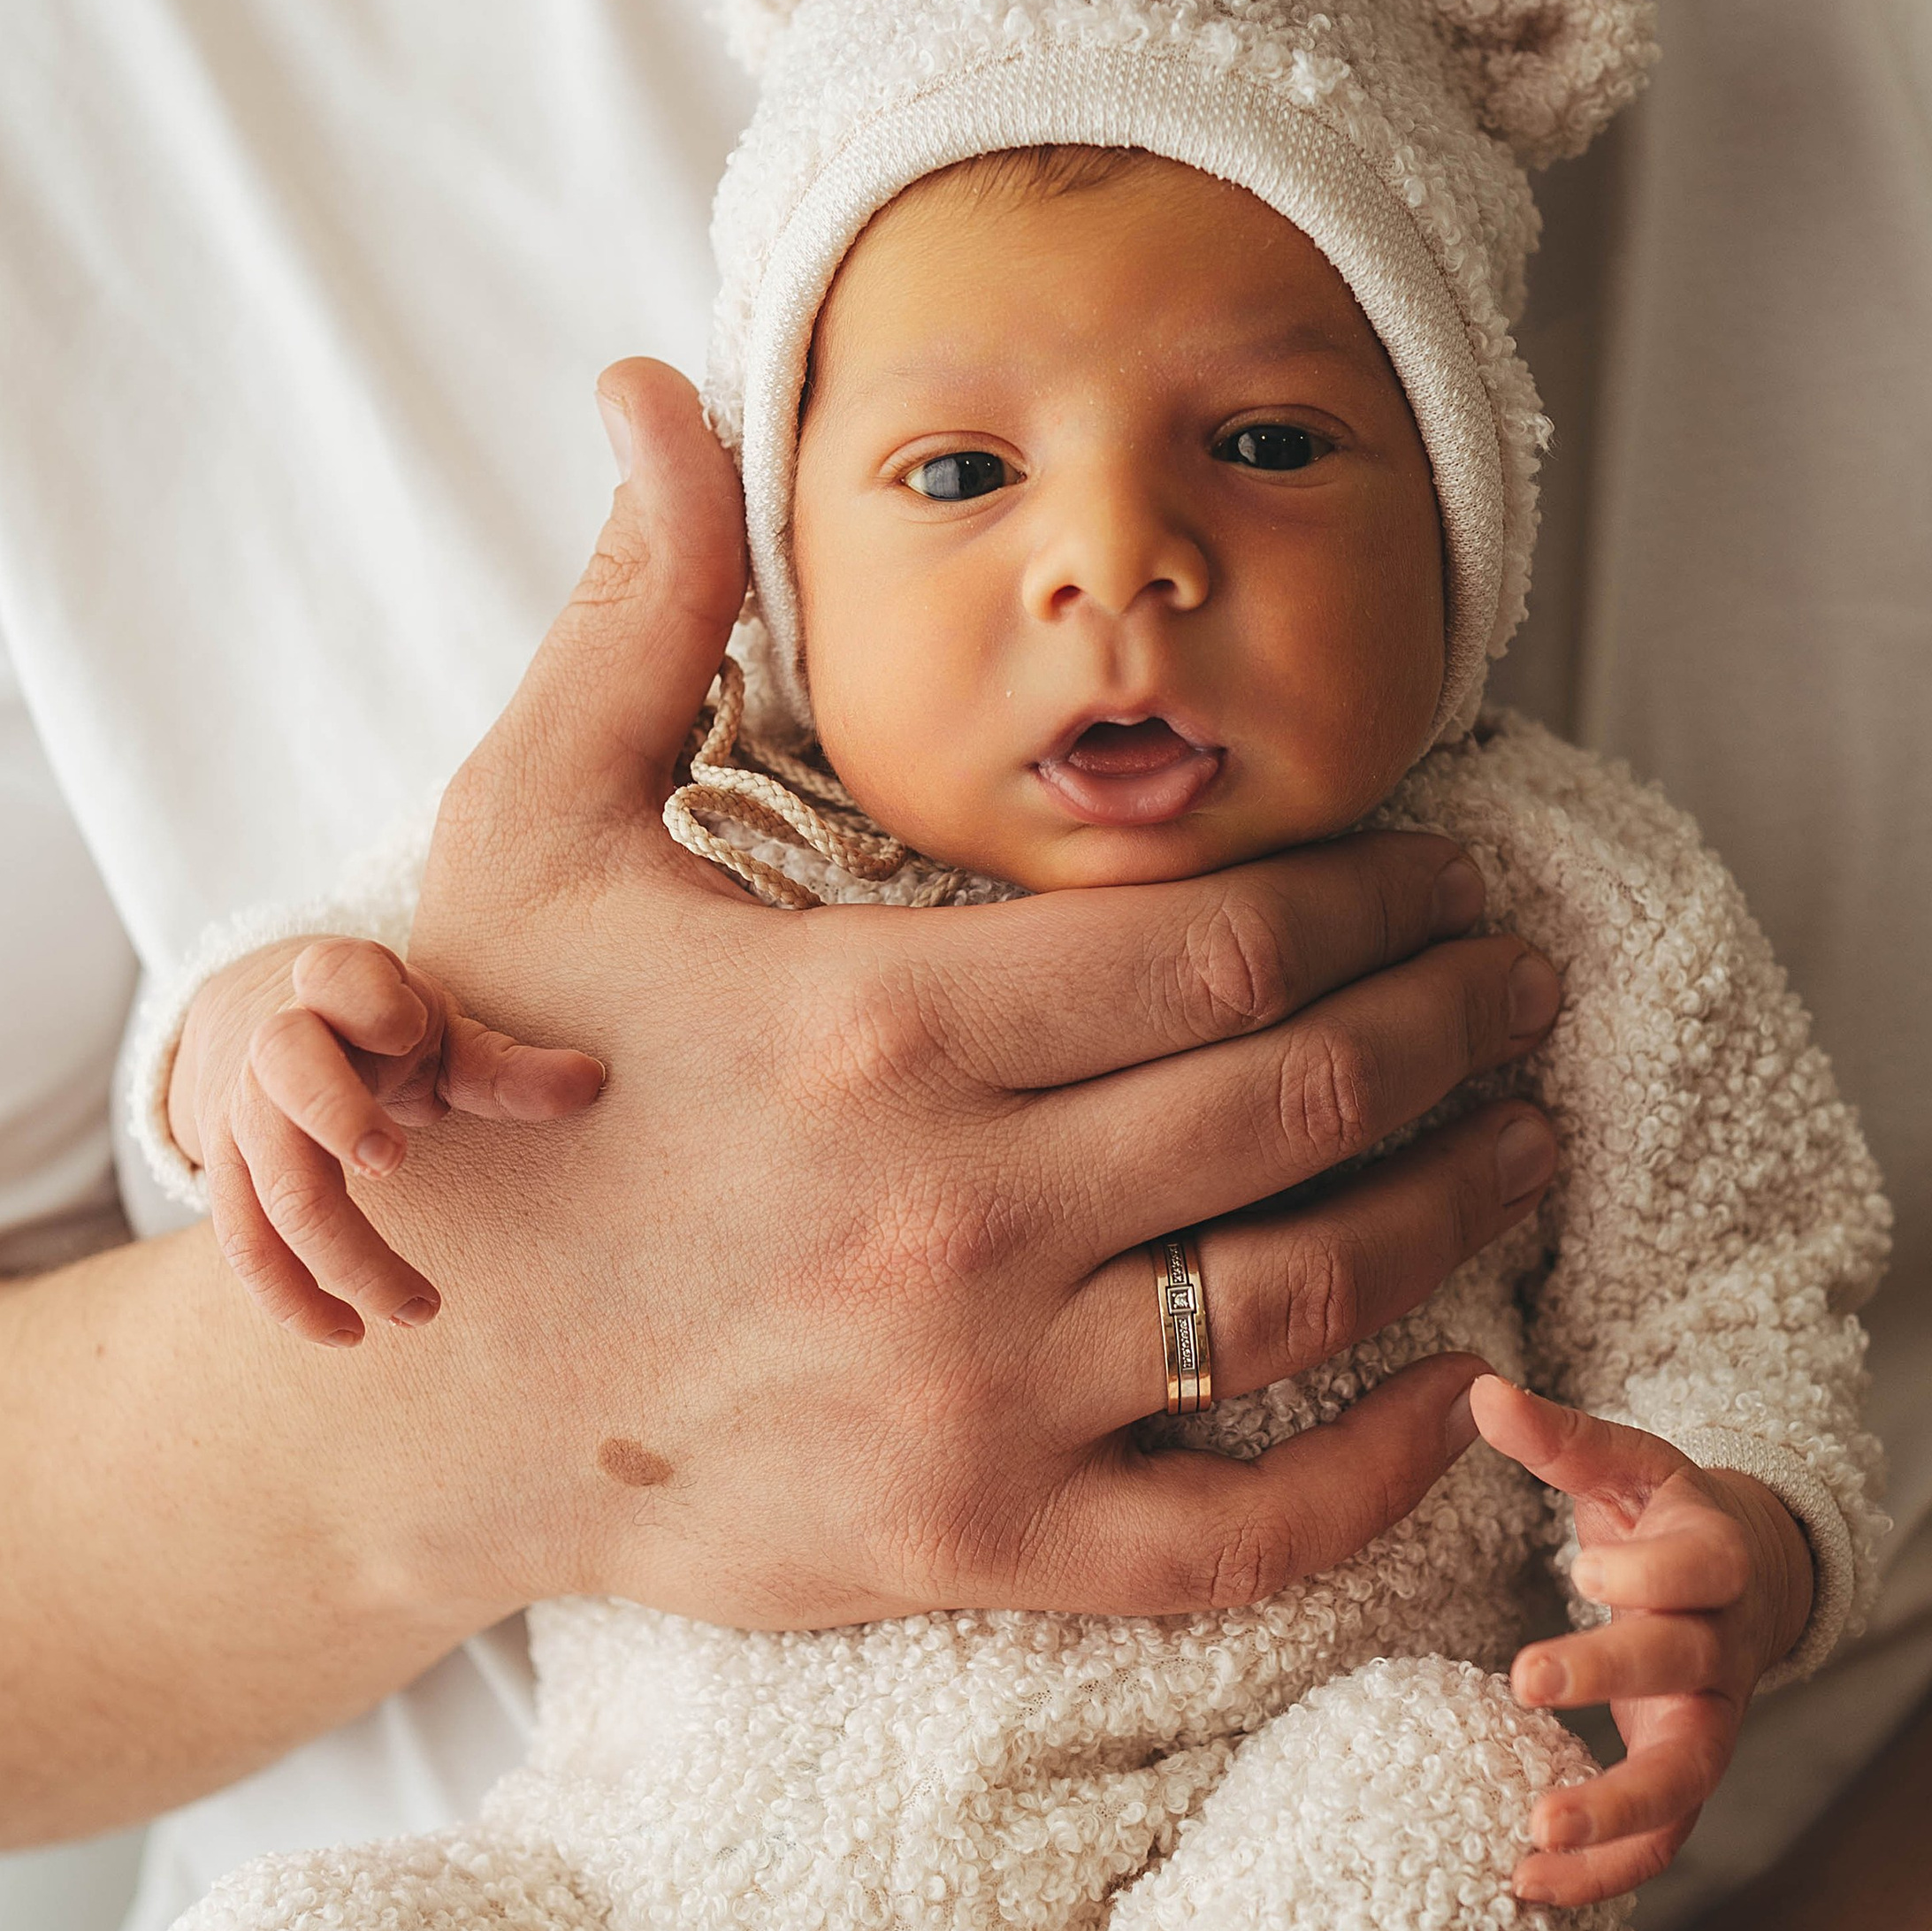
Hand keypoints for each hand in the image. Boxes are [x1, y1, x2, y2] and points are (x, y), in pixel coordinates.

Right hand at [167, 939, 605, 1344]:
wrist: (265, 1025)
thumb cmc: (382, 1029)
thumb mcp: (442, 1030)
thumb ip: (506, 1065)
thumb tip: (591, 1083)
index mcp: (333, 985)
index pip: (334, 975)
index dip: (365, 1000)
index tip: (406, 1030)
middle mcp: (273, 1045)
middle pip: (287, 1077)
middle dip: (336, 1117)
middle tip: (396, 1164)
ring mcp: (242, 1114)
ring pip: (271, 1186)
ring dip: (338, 1255)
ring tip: (416, 1310)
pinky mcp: (227, 1174)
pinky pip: (244, 1243)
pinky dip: (289, 1296)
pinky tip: (345, 1332)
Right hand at [363, 357, 1565, 1627]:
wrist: (404, 1393)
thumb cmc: (482, 1102)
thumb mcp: (532, 831)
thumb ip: (640, 615)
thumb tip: (663, 392)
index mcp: (884, 1018)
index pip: (1225, 936)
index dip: (1380, 897)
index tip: (1449, 873)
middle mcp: (959, 1207)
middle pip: (1304, 1094)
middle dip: (1456, 1025)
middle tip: (1525, 983)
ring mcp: (978, 1390)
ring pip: (1309, 1290)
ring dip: (1459, 1204)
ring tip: (1527, 1136)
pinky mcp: (976, 1539)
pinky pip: (1239, 1530)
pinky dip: (1377, 1466)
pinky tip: (1462, 1387)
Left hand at [1467, 1381, 1816, 1904]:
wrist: (1751, 1582)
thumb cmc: (1669, 1518)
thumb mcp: (1626, 1467)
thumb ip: (1561, 1438)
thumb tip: (1482, 1390)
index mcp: (1716, 1560)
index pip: (1704, 1567)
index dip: (1654, 1570)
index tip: (1585, 1566)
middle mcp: (1723, 1649)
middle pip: (1687, 1668)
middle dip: (1612, 1672)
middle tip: (1526, 1677)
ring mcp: (1711, 1722)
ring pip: (1687, 1781)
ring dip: (1617, 1811)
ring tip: (1536, 1834)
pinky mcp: (1685, 1774)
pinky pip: (1662, 1840)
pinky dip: (1606, 1872)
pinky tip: (1526, 1884)